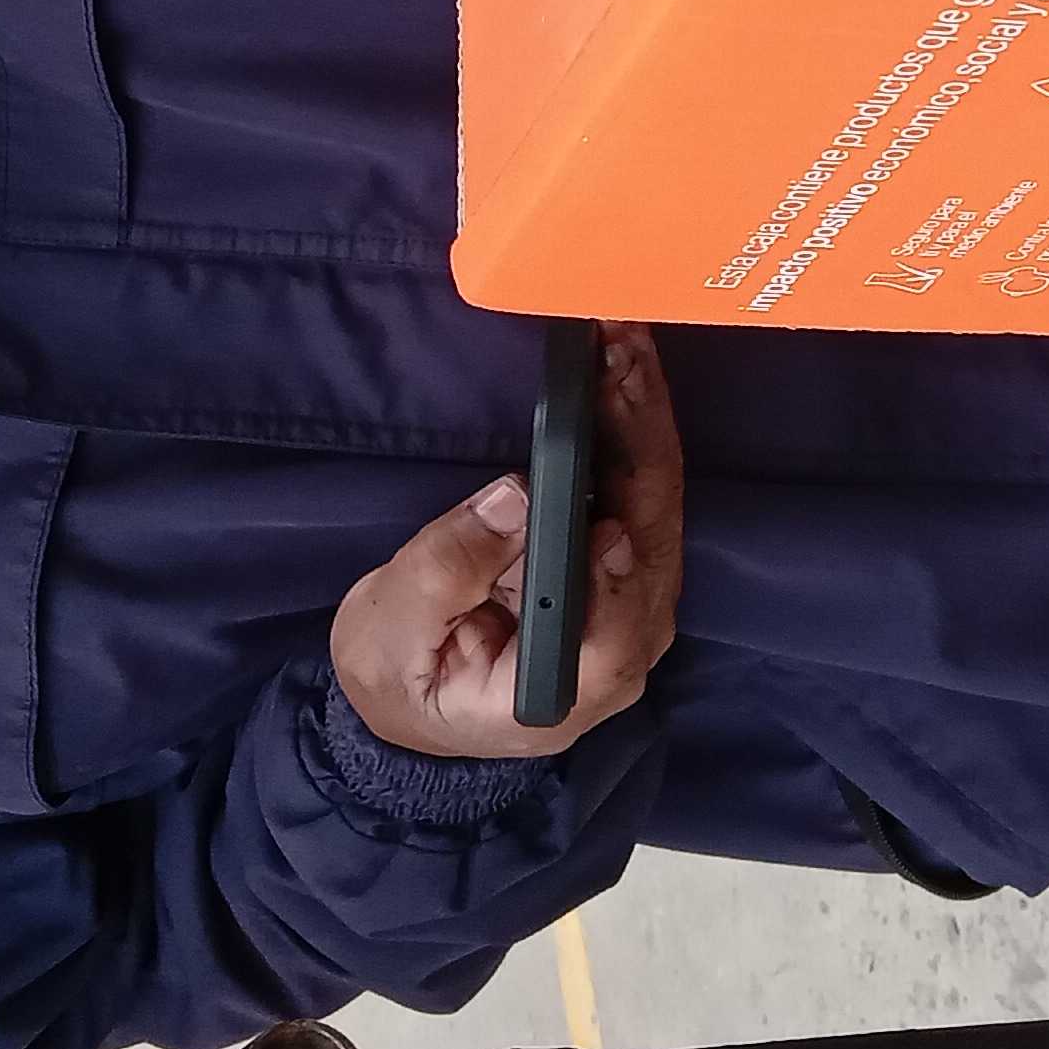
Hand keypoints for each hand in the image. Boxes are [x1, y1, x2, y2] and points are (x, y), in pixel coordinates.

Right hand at [330, 324, 684, 759]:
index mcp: (565, 686)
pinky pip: (640, 498)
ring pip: (656, 512)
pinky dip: (632, 434)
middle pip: (651, 547)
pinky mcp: (619, 569)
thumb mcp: (392, 632)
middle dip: (640, 445)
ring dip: (642, 424)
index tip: (605, 514)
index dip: (618, 571)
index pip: (615, 631)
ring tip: (624, 346)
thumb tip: (513, 495)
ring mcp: (628, 608)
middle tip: (621, 359)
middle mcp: (619, 651)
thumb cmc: (401, 679)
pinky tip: (620, 377)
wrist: (415, 701)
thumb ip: (448, 569)